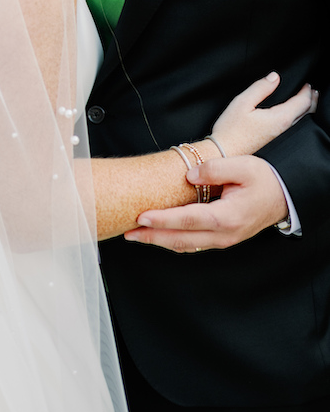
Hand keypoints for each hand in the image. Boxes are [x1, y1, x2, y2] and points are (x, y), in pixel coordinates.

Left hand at [125, 156, 287, 251]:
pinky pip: (192, 244)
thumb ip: (215, 169)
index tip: (142, 217)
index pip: (188, 220)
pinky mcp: (220, 239)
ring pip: (185, 245)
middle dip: (152, 237)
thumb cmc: (264, 180)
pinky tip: (158, 235)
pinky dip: (172, 240)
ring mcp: (222, 240)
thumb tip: (190, 175)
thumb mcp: (243, 166)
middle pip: (181, 240)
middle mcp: (223, 234)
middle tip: (127, 232)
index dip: (163, 220)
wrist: (284, 196)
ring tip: (135, 235)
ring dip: (159, 241)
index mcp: (227, 217)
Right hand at [211, 72, 315, 156]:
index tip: (306, 82)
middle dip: (311, 99)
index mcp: (280, 118)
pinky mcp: (274, 139)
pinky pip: (293, 125)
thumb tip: (274, 77)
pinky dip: (298, 115)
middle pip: (306, 112)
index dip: (306, 91)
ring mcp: (280, 135)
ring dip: (306, 107)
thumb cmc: (231, 129)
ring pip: (301, 120)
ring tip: (307, 99)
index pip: (302, 102)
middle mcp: (284, 128)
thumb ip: (260, 88)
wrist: (224, 153)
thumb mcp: (242, 102)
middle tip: (312, 90)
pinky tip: (293, 112)